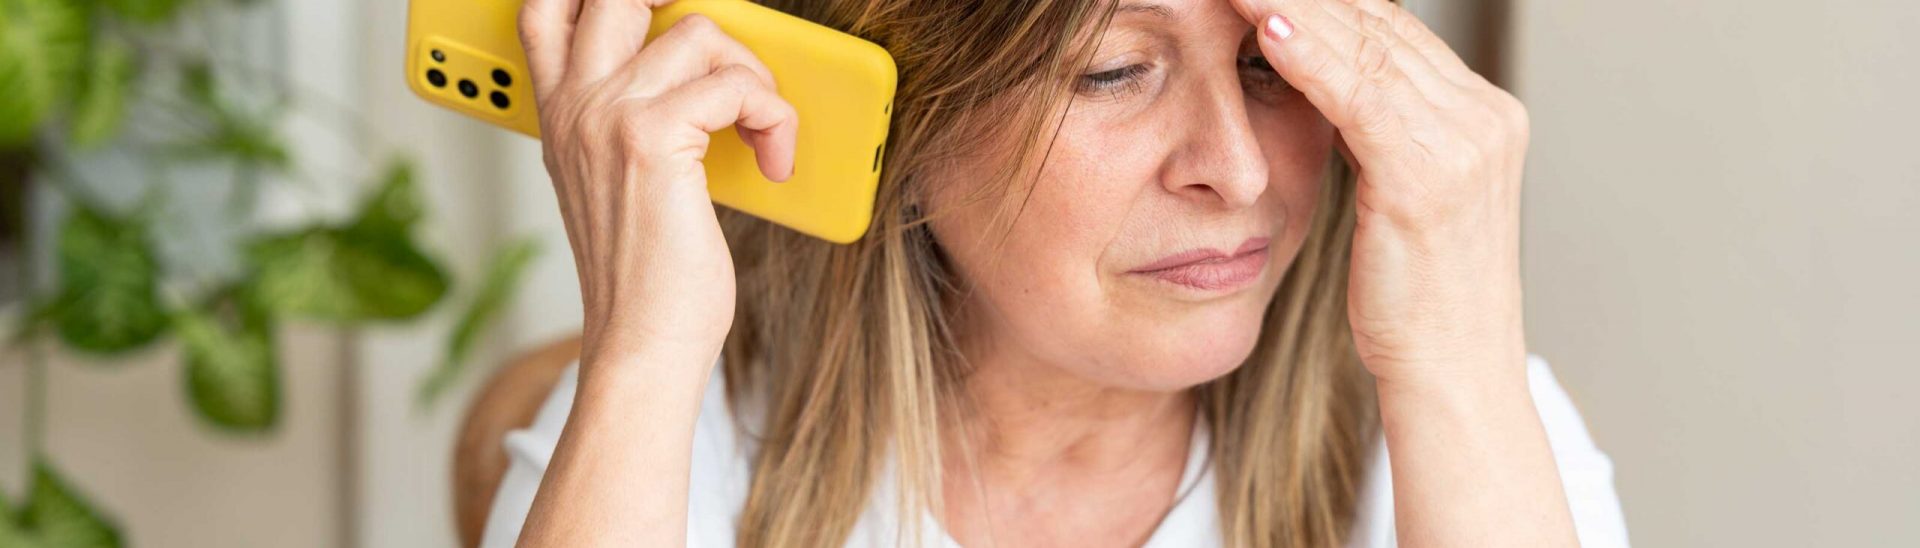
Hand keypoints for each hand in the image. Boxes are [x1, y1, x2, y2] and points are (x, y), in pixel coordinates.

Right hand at [518, 0, 797, 369]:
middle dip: (687, 5)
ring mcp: (606, 115)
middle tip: (730, 54)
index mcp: (559, 116)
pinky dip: (773, 117)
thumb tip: (710, 80)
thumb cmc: (644, 279)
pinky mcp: (651, 137)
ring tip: (761, 126)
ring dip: (752, 73)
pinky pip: (735, 85)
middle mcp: (573, 106)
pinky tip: (774, 159)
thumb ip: (637, 124)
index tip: (662, 6)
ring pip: (697, 31)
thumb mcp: (623, 186)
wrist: (642, 343)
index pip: (548, 9)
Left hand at [1231, 0, 1532, 384]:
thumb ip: (1373, 133)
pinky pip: (1359, 96)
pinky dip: (1308, 55)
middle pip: (1379, 24)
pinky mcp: (1430, 176)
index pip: (1392, 28)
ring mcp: (1465, 142)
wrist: (1453, 375)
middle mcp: (1484, 116)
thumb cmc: (1415, 300)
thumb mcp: (1397, 198)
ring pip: (1366, 47)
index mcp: (1482, 116)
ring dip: (1293, 5)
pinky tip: (1265, 25)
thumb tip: (1320, 81)